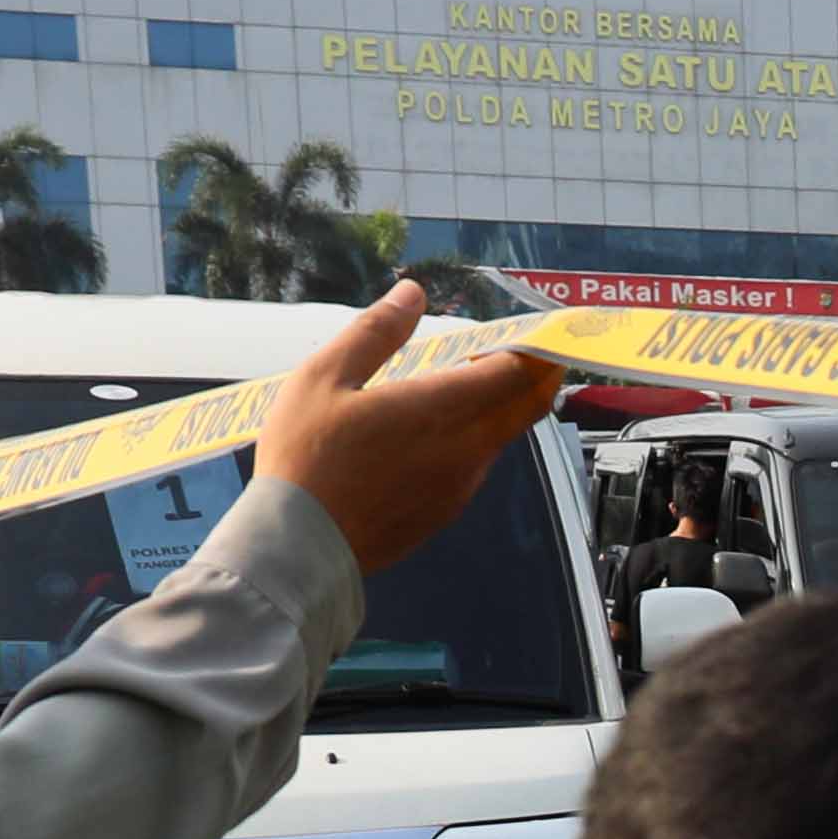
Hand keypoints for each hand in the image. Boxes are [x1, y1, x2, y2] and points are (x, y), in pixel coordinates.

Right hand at [245, 282, 563, 576]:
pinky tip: (439, 431)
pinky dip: (475, 439)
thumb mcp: (326, 376)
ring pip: (500, 437)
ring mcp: (460, 486)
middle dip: (536, 377)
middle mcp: (465, 449)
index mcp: (441, 409)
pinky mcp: (445, 513)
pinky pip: (475, 466)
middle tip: (529, 352)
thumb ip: (376, 331)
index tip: (536, 331)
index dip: (534, 349)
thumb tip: (412, 293)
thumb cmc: (306, 456)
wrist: (300, 545)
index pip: (513, 372)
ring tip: (472, 383)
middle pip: (524, 407)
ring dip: (501, 408)